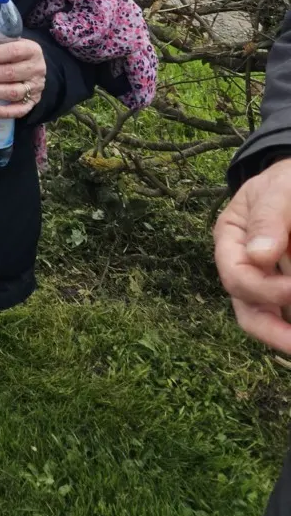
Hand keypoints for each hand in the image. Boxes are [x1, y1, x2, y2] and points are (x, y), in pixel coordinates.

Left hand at [0, 32, 46, 118]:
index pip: (14, 51)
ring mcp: (35, 87)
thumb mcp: (3, 41)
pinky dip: (5, 112)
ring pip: (13, 92)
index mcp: (31, 49)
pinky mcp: (32, 102)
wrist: (32, 67)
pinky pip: (20, 110)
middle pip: (11, 73)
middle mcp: (36, 69)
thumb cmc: (13, 52)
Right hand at [214, 159, 290, 354]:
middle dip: (274, 332)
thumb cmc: (285, 181)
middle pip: (247, 312)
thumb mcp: (278, 190)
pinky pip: (285, 313)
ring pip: (267, 320)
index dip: (265, 290)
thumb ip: (268, 218)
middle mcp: (243, 268)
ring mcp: (265, 283)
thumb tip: (258, 257)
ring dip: (285, 334)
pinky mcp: (284, 291)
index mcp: (230, 241)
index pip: (236, 276)